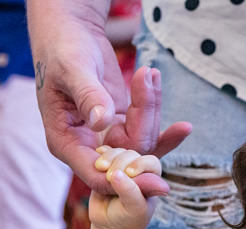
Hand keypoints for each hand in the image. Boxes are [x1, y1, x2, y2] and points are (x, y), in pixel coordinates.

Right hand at [31, 9, 190, 196]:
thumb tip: (102, 122)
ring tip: (150, 74)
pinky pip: (146, 124)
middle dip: (155, 142)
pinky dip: (154, 105)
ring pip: (142, 140)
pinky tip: (158, 81)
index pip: (96, 174)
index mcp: (65, 142)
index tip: (155, 177)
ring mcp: (106, 135)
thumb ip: (88, 95)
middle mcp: (86, 145)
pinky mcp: (121, 122)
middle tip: (183, 128)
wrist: (69, 30)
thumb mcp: (72, 69)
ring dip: (152, 108)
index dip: (126, 180)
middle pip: (128, 159)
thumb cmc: (61, 48)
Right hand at [88, 147, 161, 228]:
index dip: (140, 163)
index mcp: (152, 179)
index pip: (151, 162)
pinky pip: (102, 155)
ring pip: (116, 153)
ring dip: (108, 157)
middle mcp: (138, 171)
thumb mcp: (133, 208)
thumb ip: (128, 191)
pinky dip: (99, 155)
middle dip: (120, 162)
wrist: (111, 227)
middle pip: (131, 155)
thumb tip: (116, 174)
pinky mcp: (105, 168)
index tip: (130, 173)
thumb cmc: (129, 219)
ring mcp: (121, 168)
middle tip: (110, 176)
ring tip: (100, 168)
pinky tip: (95, 161)